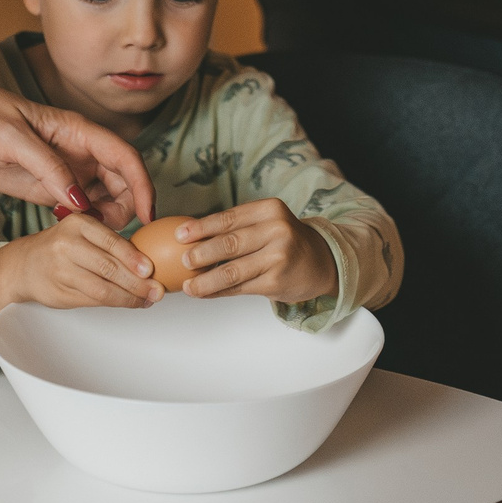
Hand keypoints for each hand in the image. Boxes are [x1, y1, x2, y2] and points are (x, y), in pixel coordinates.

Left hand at [0, 81, 155, 227]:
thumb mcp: (11, 138)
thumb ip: (48, 167)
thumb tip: (80, 201)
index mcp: (77, 130)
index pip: (124, 157)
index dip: (141, 185)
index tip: (148, 214)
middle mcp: (78, 151)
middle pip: (121, 180)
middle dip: (126, 207)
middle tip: (108, 233)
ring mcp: (64, 170)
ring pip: (104, 196)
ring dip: (107, 217)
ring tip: (91, 235)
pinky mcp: (47, 187)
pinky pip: (80, 206)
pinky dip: (86, 221)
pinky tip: (73, 231)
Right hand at [0, 212, 160, 320]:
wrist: (23, 264)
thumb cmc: (60, 246)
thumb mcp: (82, 232)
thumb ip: (109, 243)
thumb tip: (149, 263)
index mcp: (78, 224)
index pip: (111, 242)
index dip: (134, 259)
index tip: (151, 270)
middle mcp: (67, 246)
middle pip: (109, 268)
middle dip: (138, 283)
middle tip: (156, 290)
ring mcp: (61, 271)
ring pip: (102, 289)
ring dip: (129, 298)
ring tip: (146, 300)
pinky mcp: (59, 293)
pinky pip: (93, 301)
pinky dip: (114, 304)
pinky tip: (128, 302)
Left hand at [168, 198, 336, 304]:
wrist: (321, 262)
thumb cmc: (286, 241)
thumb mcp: (268, 222)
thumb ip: (238, 227)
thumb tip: (192, 235)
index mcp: (270, 210)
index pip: (228, 218)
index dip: (201, 227)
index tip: (180, 234)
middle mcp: (277, 231)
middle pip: (229, 243)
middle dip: (201, 253)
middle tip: (182, 260)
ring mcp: (278, 258)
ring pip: (232, 271)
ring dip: (205, 280)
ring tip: (188, 286)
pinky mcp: (276, 282)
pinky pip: (240, 288)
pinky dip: (219, 292)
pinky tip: (205, 293)